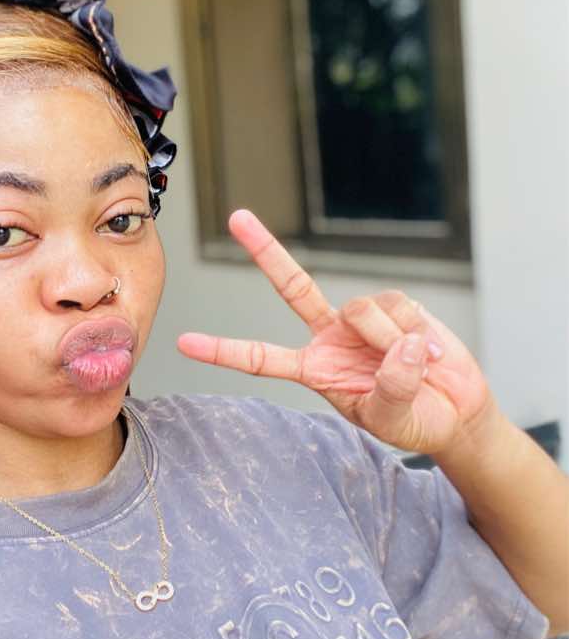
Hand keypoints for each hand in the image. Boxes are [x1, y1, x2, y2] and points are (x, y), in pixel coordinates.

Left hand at [176, 209, 496, 455]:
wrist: (454, 411)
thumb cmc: (413, 420)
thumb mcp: (391, 418)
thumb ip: (391, 386)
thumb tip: (401, 346)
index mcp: (314, 368)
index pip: (260, 358)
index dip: (224, 350)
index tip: (184, 342)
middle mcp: (329, 335)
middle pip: (292, 286)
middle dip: (265, 249)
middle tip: (236, 218)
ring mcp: (361, 319)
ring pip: (361, 309)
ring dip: (390, 341)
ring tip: (415, 367)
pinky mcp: (397, 306)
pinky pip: (397, 307)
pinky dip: (416, 332)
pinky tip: (431, 352)